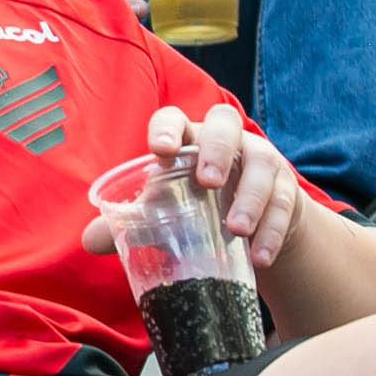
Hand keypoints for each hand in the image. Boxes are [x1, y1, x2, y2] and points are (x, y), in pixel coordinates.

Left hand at [81, 103, 305, 268]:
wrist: (251, 226)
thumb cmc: (195, 206)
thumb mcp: (164, 210)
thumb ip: (130, 222)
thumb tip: (89, 242)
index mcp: (188, 139)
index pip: (174, 118)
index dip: (166, 128)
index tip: (159, 150)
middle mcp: (226, 141)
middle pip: (226, 124)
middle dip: (217, 150)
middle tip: (208, 182)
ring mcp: (260, 160)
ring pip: (262, 164)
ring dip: (251, 198)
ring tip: (236, 231)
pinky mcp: (287, 190)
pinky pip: (285, 204)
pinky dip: (272, 232)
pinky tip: (259, 258)